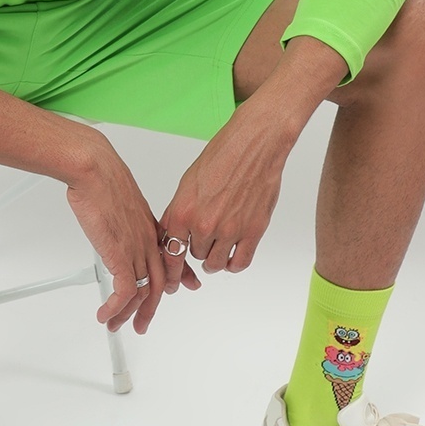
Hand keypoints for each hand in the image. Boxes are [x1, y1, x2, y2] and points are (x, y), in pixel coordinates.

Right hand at [65, 137, 166, 333]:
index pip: (171, 258)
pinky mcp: (121, 254)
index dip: (180, 275)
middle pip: (159, 282)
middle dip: (151, 307)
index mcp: (150, 228)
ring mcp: (136, 249)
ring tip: (116, 324)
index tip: (185, 286)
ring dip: (129, 313)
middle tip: (142, 323)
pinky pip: (125, 291)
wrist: (96, 170)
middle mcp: (147, 241)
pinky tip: (106, 313)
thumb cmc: (104, 179)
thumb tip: (113, 218)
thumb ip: (123, 217)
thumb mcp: (120, 201)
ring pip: (143, 291)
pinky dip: (116, 307)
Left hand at [159, 106, 290, 287]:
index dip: (170, 270)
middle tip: (205, 239)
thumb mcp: (187, 183)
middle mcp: (204, 224)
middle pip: (195, 255)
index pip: (171, 253)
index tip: (171, 280)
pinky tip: (232, 257)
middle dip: (198, 248)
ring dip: (215, 258)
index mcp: (183, 211)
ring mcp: (230, 230)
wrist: (254, 145)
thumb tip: (172, 234)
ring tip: (218, 248)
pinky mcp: (253, 231)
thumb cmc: (222, 156)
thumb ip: (178, 212)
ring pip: (216, 263)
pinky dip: (234, 264)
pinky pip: (240, 263)